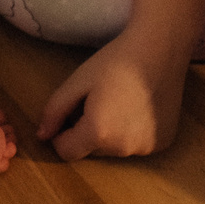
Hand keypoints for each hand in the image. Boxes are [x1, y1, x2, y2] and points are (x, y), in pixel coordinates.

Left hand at [37, 27, 195, 160]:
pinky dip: (132, 132)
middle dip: (87, 131)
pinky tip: (139, 107)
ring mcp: (146, 149)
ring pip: (114, 148)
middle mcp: (124, 149)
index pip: (67, 152)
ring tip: (119, 101)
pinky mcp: (162, 143)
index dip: (61, 135)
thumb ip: (55, 110)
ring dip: (110, 133)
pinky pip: (136, 144)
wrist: (160, 50)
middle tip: (97, 100)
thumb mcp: (77, 82)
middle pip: (91, 150)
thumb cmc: (115, 62)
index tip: (69, 113)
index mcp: (99, 133)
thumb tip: (42, 136)